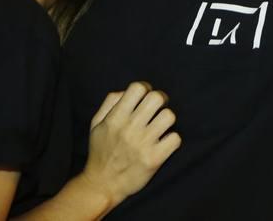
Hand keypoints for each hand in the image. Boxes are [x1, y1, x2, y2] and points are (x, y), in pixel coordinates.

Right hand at [81, 82, 180, 206]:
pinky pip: (175, 138)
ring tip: (161, 126)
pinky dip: (172, 139)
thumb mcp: (96, 124)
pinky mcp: (154, 159)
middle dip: (160, 99)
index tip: (145, 97)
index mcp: (115, 118)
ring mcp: (143, 144)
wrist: (102, 185)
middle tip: (157, 109)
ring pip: (169, 116)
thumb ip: (109, 102)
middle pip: (157, 98)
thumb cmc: (100, 151)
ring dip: (167, 119)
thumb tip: (127, 90)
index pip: (138, 88)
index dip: (145, 88)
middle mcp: (129, 129)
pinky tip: (164, 142)